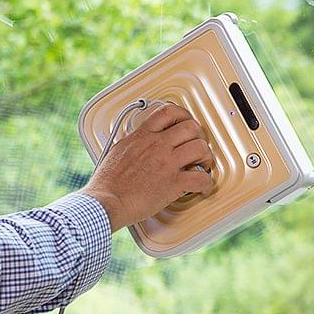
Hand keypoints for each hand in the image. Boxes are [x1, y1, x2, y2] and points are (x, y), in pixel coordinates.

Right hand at [81, 103, 214, 231]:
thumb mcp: (117, 151)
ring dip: (206, 157)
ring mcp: (167, 163)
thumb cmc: (107, 183)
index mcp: (142, 136)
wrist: (106, 201)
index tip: (186, 123)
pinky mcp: (173, 183)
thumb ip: (132, 144)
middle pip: (191, 127)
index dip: (183, 115)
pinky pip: (201, 178)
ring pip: (200, 148)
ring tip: (203, 166)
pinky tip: (202, 188)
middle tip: (197, 147)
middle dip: (199, 137)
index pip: (167, 112)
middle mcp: (157, 145)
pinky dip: (206, 184)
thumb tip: (137, 145)